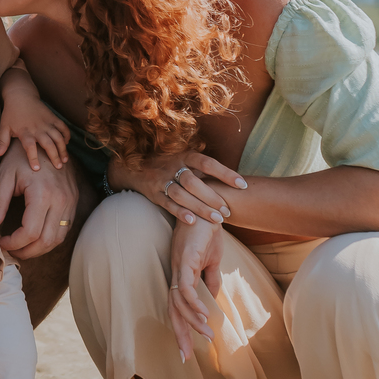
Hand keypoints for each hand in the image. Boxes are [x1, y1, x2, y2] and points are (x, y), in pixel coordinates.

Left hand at [0, 101, 69, 171]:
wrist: (20, 95)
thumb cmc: (11, 113)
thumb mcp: (4, 127)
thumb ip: (2, 142)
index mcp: (25, 132)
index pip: (30, 147)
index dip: (33, 157)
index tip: (37, 168)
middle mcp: (37, 128)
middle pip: (48, 144)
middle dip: (54, 156)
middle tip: (58, 167)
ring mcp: (47, 123)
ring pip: (58, 137)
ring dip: (63, 148)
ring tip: (65, 159)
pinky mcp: (53, 117)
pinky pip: (63, 127)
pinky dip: (66, 135)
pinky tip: (67, 143)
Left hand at [0, 142, 78, 257]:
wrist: (44, 139)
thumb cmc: (21, 156)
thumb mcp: (6, 175)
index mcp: (43, 194)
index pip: (30, 232)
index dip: (13, 243)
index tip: (1, 243)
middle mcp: (61, 200)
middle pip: (46, 241)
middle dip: (26, 251)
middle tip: (10, 251)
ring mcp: (70, 202)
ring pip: (58, 239)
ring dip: (40, 249)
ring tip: (22, 248)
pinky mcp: (73, 202)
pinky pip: (64, 229)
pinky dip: (50, 239)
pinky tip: (36, 238)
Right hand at [111, 150, 246, 227]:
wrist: (135, 167)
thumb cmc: (170, 165)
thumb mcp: (185, 160)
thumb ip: (203, 168)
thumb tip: (234, 179)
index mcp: (185, 156)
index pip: (207, 163)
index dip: (225, 173)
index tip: (242, 184)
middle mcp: (173, 166)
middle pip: (194, 181)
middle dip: (212, 197)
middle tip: (228, 210)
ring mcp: (161, 180)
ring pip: (181, 194)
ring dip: (200, 208)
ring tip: (218, 220)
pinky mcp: (153, 194)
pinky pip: (167, 204)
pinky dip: (180, 213)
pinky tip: (193, 222)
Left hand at [167, 214, 225, 362]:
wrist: (209, 205)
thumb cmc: (208, 230)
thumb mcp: (212, 260)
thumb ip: (210, 280)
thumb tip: (212, 300)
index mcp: (181, 274)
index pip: (178, 307)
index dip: (182, 328)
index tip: (187, 349)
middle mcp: (175, 272)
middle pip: (173, 309)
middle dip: (179, 334)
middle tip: (185, 358)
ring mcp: (178, 265)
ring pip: (179, 301)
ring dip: (192, 321)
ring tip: (206, 335)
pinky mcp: (185, 258)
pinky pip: (186, 286)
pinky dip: (193, 303)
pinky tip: (203, 315)